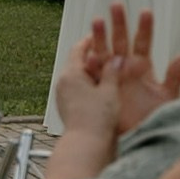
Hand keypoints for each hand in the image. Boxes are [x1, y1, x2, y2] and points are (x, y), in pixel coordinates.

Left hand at [51, 21, 123, 144]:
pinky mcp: (66, 107)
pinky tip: (101, 90)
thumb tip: (117, 57)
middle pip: (77, 63)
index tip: (98, 34)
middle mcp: (63, 83)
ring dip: (90, 72)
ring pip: (77, 77)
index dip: (90, 40)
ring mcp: (62, 96)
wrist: (85, 145)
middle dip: (91, 57)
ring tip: (106, 70)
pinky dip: (88, 86)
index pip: (79, 49)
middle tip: (104, 50)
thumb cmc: (97, 119)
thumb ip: (112, 72)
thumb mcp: (109, 91)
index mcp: (71, 74)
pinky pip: (77, 90)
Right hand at [101, 3, 179, 136]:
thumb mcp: (167, 95)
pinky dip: (91, 64)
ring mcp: (111, 77)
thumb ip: (175, 75)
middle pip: (120, 40)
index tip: (146, 11)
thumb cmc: (154, 118)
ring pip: (104, 52)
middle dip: (118, 23)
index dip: (144, 27)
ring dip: (100, 37)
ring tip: (97, 21)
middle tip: (116, 5)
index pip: (143, 41)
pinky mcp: (100, 88)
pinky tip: (89, 54)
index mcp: (142, 67)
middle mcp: (125, 69)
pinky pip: (94, 74)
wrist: (139, 139)